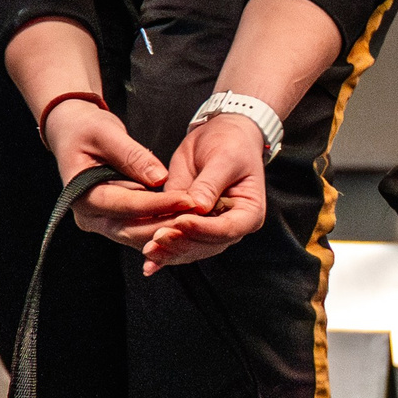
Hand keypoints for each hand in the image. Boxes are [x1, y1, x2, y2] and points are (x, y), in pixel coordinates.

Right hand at [43, 99, 195, 246]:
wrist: (72, 133)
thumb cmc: (86, 129)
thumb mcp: (106, 133)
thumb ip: (131, 155)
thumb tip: (160, 178)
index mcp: (81, 195)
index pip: (127, 205)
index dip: (159, 204)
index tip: (189, 199)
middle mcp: (89, 216)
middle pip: (133, 229)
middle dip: (167, 223)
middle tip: (199, 215)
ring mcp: (101, 222)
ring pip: (138, 235)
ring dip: (167, 228)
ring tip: (197, 218)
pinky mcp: (114, 221)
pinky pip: (140, 229)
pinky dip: (161, 225)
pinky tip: (186, 218)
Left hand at [137, 111, 269, 273]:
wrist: (221, 135)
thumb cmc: (231, 144)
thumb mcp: (224, 158)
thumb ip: (210, 184)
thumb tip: (198, 207)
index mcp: (248, 213)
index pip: (227, 229)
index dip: (203, 228)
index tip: (181, 221)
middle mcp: (230, 227)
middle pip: (207, 244)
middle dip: (181, 243)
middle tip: (157, 238)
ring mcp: (209, 229)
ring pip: (190, 249)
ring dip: (169, 252)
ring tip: (149, 250)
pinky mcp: (190, 225)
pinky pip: (178, 242)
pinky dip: (163, 252)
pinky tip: (148, 262)